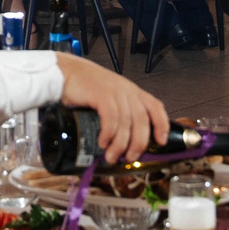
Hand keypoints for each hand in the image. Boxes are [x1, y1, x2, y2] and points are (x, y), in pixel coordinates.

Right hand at [53, 53, 170, 160]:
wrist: (67, 71)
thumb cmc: (87, 88)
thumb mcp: (110, 98)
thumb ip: (119, 114)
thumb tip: (122, 144)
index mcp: (133, 92)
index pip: (155, 107)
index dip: (162, 125)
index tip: (160, 142)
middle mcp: (127, 90)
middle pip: (141, 120)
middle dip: (138, 143)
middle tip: (129, 158)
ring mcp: (115, 91)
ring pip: (126, 122)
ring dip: (120, 144)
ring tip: (111, 156)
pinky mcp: (100, 93)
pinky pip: (110, 117)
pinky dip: (108, 133)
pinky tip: (102, 142)